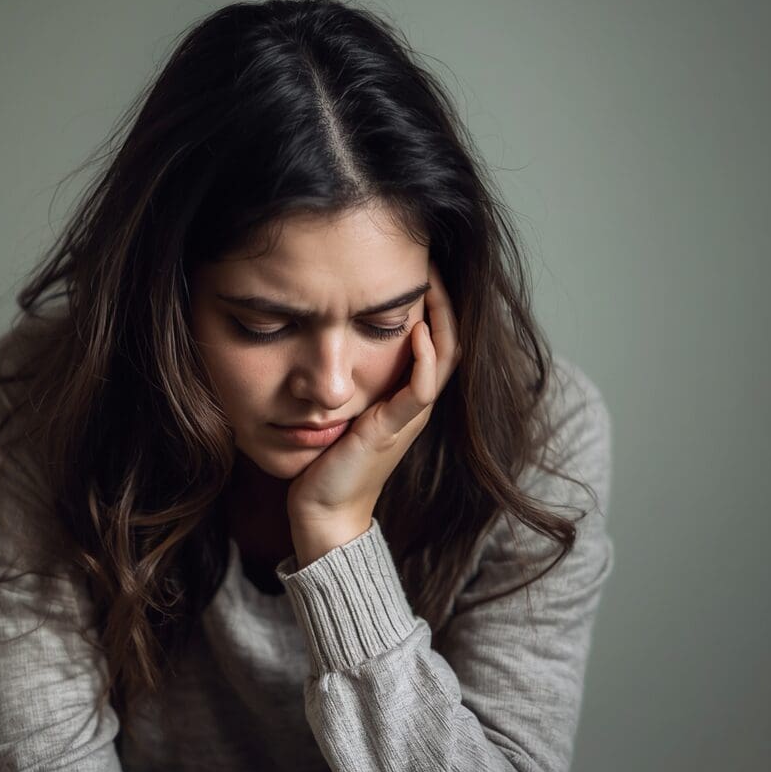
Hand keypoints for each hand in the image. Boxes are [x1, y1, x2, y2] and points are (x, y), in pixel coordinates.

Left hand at [285, 257, 461, 550]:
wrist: (323, 512)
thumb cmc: (325, 464)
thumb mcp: (340, 409)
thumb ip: (345, 380)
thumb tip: (324, 338)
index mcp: (403, 399)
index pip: (434, 341)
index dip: (433, 303)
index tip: (417, 265)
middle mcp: (413, 405)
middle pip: (448, 342)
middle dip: (443, 300)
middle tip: (430, 259)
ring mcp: (407, 417)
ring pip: (443, 359)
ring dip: (440, 319)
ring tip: (431, 281)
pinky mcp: (393, 429)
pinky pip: (421, 388)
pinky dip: (423, 357)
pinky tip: (415, 329)